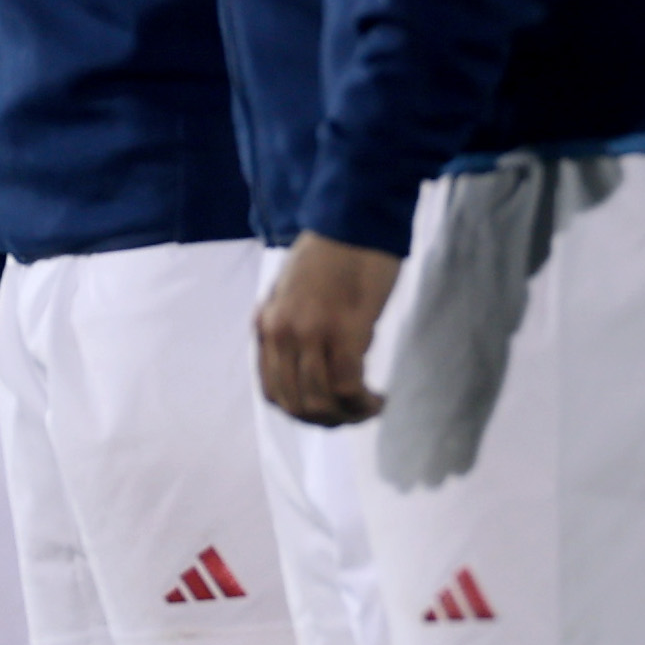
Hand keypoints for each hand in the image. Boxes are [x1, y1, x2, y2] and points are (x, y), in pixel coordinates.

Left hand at [255, 234, 400, 426]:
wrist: (353, 222)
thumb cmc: (329, 257)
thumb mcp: (290, 295)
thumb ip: (288, 329)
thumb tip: (301, 367)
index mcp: (265, 325)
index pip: (271, 391)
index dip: (301, 412)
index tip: (329, 412)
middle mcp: (280, 333)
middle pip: (295, 404)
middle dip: (327, 421)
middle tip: (354, 415)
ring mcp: (310, 332)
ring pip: (321, 401)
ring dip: (349, 416)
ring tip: (370, 407)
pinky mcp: (345, 330)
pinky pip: (347, 386)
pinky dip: (364, 403)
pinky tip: (379, 399)